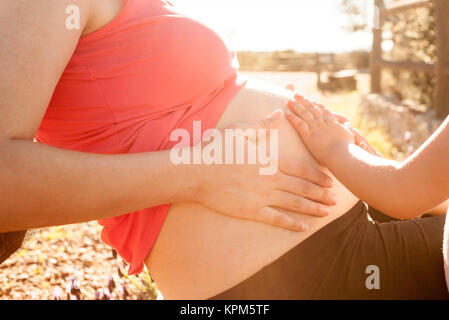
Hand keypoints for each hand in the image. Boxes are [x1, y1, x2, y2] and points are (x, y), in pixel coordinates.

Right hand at [194, 110, 336, 231]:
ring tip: (326, 212)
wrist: (196, 172)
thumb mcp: (239, 130)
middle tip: (335, 200)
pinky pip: (275, 218)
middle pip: (302, 188)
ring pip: (294, 203)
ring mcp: (261, 196)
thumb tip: (279, 114)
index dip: (316, 176)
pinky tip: (303, 227)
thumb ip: (262, 125)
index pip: (300, 169)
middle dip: (320, 194)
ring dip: (312, 208)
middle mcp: (270, 180)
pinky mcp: (251, 210)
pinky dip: (291, 223)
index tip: (329, 181)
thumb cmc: (216, 150)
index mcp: (269, 161)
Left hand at [285, 95, 354, 164]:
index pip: (323, 111)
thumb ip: (346, 129)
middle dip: (303, 101)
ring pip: (304, 114)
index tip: (311, 100)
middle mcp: (322, 122)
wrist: (340, 153)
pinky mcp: (308, 135)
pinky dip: (293, 118)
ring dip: (296, 106)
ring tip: (289, 101)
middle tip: (296, 94)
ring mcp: (315, 128)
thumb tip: (348, 126)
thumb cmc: (346, 147)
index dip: (316, 105)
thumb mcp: (348, 135)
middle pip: (311, 108)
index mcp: (331, 123)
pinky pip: (299, 124)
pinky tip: (287, 114)